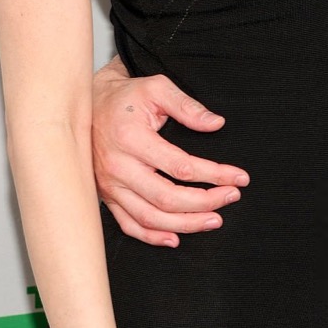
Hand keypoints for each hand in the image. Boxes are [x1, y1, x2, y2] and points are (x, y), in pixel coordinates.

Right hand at [93, 58, 248, 246]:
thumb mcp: (157, 88)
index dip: (214, 175)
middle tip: (232, 197)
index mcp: (132, 139)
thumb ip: (187, 106)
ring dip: (186, 224)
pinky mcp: (107, 196)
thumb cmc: (126, 98)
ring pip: (150, 218)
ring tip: (214, 220)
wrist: (88, 107)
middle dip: (205, 202)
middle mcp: (118, 167)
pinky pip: (129, 225)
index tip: (239, 177)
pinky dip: (152, 237)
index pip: (181, 166)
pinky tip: (175, 238)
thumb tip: (216, 124)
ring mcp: (110, 186)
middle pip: (167, 198)